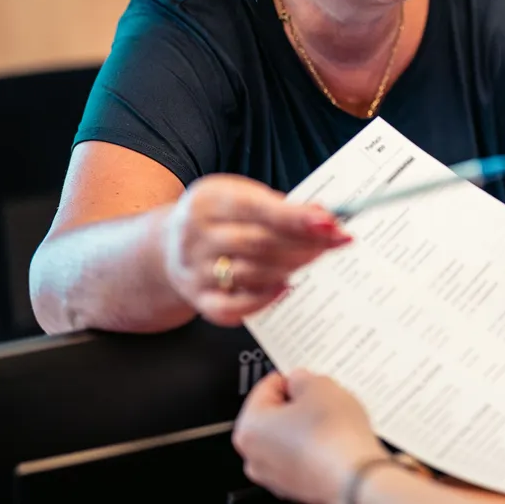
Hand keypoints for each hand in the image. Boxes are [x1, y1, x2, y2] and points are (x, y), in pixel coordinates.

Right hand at [162, 174, 352, 325]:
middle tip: (336, 240)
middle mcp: (196, 237)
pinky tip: (285, 287)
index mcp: (208, 201)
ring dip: (292, 267)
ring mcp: (195, 272)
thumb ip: (279, 207)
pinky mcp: (199, 301)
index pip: (256, 209)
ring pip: (252, 275)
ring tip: (315, 256)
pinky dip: (264, 300)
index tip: (331, 223)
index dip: (296, 217)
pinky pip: (234, 309)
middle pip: (259, 244)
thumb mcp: (240, 196)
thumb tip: (324, 219)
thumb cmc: (219, 218)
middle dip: (305, 243)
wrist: (168, 245)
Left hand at [233, 370, 386, 502]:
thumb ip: (302, 378)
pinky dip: (315, 446)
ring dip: (307, 425)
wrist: (356, 478)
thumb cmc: (333, 438)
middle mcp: (255, 456)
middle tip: (322, 399)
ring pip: (289, 437)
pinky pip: (302, 456)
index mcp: (249, 428)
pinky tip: (335, 440)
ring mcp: (275, 475)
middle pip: (275, 415)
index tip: (306, 377)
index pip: (266, 387)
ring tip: (332, 420)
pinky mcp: (297, 485)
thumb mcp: (320, 387)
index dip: (291, 378)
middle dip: (298, 404)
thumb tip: (299, 381)